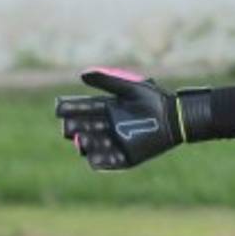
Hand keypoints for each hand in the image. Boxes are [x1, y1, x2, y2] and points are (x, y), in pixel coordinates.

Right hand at [55, 67, 184, 169]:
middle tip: (68, 126)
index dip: (71, 108)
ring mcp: (115, 142)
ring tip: (81, 139)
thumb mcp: (130, 88)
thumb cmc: (154, 99)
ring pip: (93, 145)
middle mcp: (107, 126)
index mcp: (107, 108)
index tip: (60, 107)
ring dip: (85, 144)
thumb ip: (107, 81)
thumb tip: (82, 74)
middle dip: (74, 127)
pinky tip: (93, 157)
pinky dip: (100, 161)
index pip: (83, 109)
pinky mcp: (125, 157)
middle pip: (84, 128)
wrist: (175, 116)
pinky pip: (108, 161)